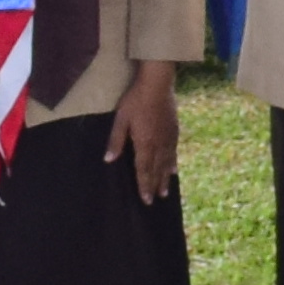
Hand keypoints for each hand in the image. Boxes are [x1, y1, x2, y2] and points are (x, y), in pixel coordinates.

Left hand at [108, 61, 181, 201]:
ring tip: (165, 192)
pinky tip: (174, 169)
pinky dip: (173, 162)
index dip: (144, 185)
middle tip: (155, 200)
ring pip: (166, 163)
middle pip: (156, 169)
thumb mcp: (121, 119)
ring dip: (165, 178)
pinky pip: (174, 151)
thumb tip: (109, 159)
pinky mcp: (174, 130)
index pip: (143, 169)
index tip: (145, 199)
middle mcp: (158, 144)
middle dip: (154, 185)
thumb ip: (116, 140)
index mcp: (144, 143)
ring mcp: (168, 137)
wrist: (157, 84)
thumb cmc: (135, 101)